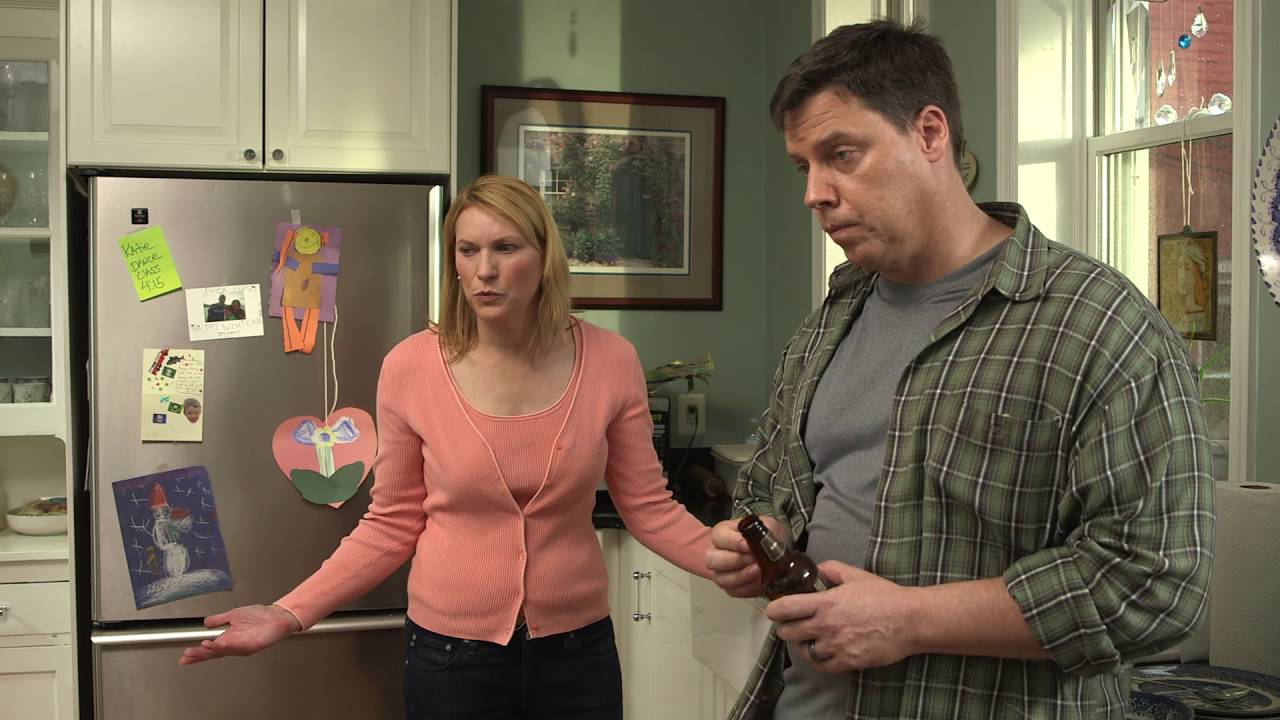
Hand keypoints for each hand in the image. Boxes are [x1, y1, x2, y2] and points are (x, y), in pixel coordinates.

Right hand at [178, 604, 300, 664]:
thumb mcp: (233, 615)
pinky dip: (225, 646)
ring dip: (210, 650)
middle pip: (213, 653)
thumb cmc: (259, 616)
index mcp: (228, 638)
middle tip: (186, 657)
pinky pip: (236, 647)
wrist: (276, 615)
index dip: (197, 652)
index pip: (210, 648)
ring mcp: (242, 646)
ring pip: (223, 651)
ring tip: (199, 649)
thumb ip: (219, 620)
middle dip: (199, 655)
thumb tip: (205, 623)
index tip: (184, 657)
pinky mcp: (251, 646)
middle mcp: (233, 645)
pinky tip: (216, 644)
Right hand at [704, 515, 786, 597]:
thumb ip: (765, 531)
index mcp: (722, 533)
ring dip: (742, 576)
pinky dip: (748, 588)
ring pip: (722, 579)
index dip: (734, 543)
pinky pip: (733, 591)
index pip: (719, 537)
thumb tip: (764, 541)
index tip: (749, 546)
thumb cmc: (766, 538)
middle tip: (754, 560)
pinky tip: (759, 582)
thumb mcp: (769, 527)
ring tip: (759, 571)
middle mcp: (716, 553)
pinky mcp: (730, 587)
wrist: (774, 553)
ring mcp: (721, 572)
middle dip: (736, 561)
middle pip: (713, 560)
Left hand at [769, 560, 917, 672]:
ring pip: (803, 651)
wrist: (910, 620)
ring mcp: (836, 646)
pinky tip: (821, 652)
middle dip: (784, 627)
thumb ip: (831, 569)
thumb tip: (818, 569)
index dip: (773, 609)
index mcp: (825, 603)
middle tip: (789, 624)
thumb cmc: (885, 597)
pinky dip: (818, 660)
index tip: (773, 609)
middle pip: (788, 632)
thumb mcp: (856, 575)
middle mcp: (826, 626)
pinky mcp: (847, 662)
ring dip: (802, 644)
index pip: (785, 608)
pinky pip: (822, 666)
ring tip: (806, 638)